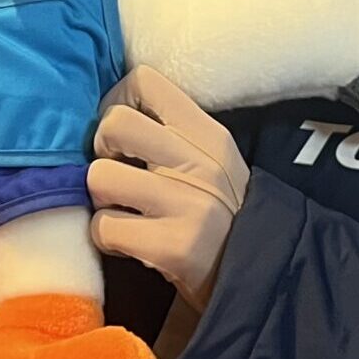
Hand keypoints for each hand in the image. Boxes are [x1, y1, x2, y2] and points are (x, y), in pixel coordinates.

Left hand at [88, 67, 248, 312]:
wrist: (260, 278)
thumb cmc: (222, 216)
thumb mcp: (214, 163)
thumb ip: (172, 135)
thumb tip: (108, 116)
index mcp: (210, 134)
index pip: (145, 81)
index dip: (117, 102)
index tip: (122, 135)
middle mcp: (200, 163)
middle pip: (114, 124)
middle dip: (101, 150)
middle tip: (118, 172)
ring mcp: (187, 205)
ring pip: (99, 176)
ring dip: (101, 199)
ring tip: (122, 210)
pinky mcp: (171, 246)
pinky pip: (103, 226)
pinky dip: (104, 237)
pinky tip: (126, 242)